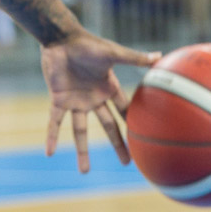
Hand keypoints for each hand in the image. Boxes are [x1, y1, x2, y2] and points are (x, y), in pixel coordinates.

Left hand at [41, 30, 159, 172]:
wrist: (61, 39)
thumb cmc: (88, 44)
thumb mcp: (113, 53)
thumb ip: (134, 58)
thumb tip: (160, 56)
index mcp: (108, 88)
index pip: (124, 110)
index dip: (133, 124)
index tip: (144, 141)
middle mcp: (94, 98)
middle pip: (108, 126)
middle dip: (117, 145)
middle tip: (127, 163)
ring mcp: (76, 101)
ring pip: (81, 131)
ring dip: (82, 151)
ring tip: (84, 172)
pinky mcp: (59, 100)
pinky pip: (55, 122)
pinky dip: (52, 136)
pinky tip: (50, 152)